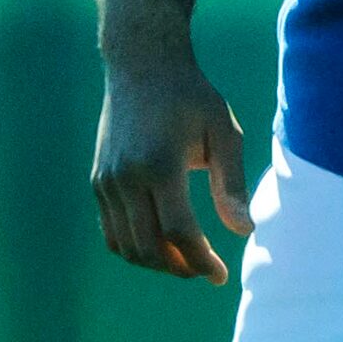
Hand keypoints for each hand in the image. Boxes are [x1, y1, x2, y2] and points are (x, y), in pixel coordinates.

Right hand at [92, 54, 249, 284]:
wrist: (142, 66)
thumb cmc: (191, 96)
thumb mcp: (223, 130)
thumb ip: (232, 183)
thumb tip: (244, 230)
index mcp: (160, 164)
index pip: (177, 230)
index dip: (200, 260)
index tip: (220, 275)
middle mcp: (126, 178)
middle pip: (148, 246)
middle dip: (180, 267)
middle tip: (207, 271)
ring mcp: (106, 182)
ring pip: (126, 245)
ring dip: (157, 262)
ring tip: (187, 261)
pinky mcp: (98, 183)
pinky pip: (112, 232)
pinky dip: (134, 248)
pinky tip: (161, 246)